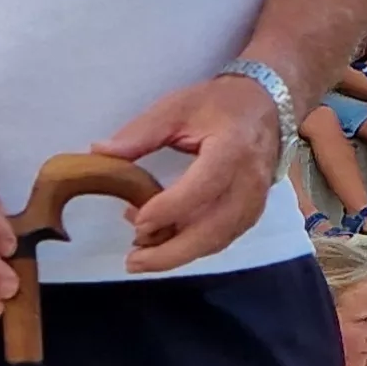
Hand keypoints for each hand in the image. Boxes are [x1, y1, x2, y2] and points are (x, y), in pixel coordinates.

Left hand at [91, 72, 286, 274]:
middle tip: (133, 260)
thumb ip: (140, 132)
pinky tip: (164, 244)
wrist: (265, 107)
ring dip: (178, 253)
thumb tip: (101, 152)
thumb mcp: (177, 107)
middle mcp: (249, 181)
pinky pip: (222, 239)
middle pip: (213, 229)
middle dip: (171, 252)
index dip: (171, 208)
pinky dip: (192, 247)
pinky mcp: (252, 213)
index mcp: (232, 148)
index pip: (203, 187)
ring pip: (217, 241)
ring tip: (141, 255)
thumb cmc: (219, 105)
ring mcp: (254, 201)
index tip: (137, 220)